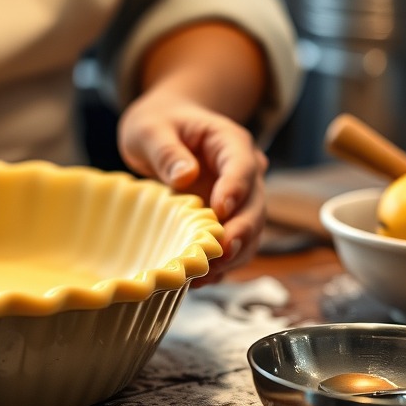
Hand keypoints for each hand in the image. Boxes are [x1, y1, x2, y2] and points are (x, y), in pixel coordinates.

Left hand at [117, 90, 267, 283]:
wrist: (164, 129)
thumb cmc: (158, 124)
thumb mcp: (151, 129)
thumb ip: (166, 150)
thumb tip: (186, 176)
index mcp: (230, 143)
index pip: (242, 166)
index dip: (235, 189)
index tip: (220, 210)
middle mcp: (243, 173)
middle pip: (254, 205)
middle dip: (241, 231)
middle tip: (222, 252)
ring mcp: (238, 199)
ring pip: (249, 232)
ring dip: (233, 256)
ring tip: (207, 275)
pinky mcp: (225, 221)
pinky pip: (231, 246)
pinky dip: (220, 266)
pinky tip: (199, 281)